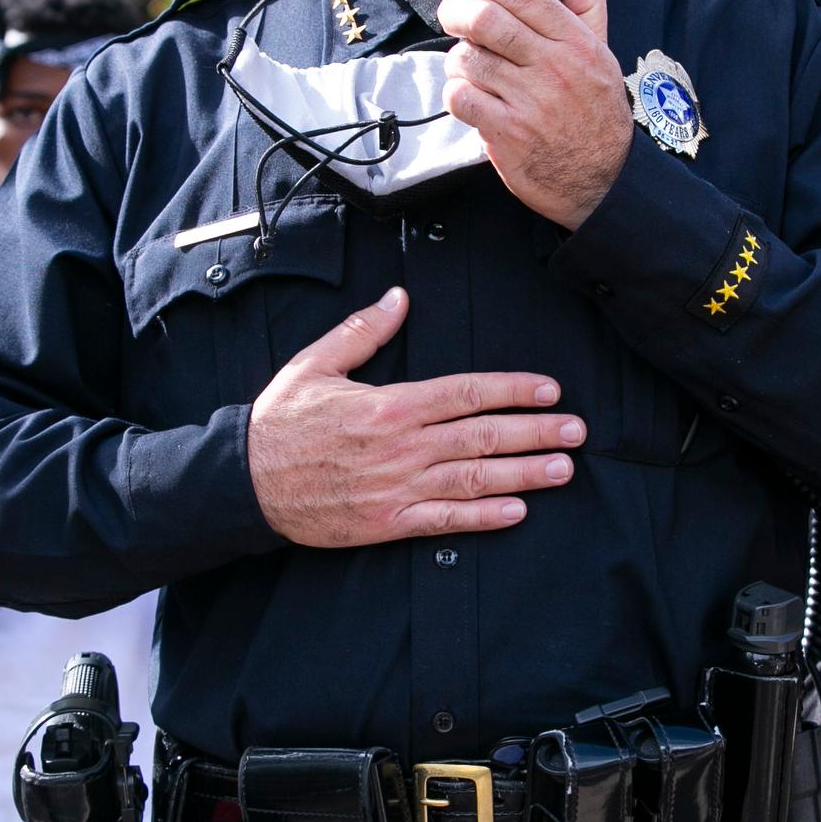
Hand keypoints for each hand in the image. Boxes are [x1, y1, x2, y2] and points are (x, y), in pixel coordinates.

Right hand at [247, 287, 584, 547]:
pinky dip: (483, 517)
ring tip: (562, 470)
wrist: (245, 482)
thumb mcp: (316, 363)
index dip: (512, 389)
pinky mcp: (387, 523)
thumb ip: (364, 330)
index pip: (465, 392)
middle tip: (576, 431)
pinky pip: (445, 521)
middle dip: (535, 431)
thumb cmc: (280, 422)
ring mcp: (397, 487)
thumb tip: (400, 298)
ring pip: (473, 478)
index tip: (549, 390)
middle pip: (482, 435)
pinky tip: (516, 511)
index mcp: (390, 404)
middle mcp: (401, 446)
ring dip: (523, 473)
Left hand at [435, 0, 631, 229]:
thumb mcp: (604, 52)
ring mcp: (529, 102)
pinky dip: (455, 91)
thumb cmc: (596, 110)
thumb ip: (585, 7)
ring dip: (457, 57)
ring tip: (469, 64)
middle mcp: (553, 68)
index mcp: (576, 42)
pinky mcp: (506, 134)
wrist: (602, 178)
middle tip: (450, 13)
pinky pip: (460, 97)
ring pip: (467, 58)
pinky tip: (469, 94)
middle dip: (454, 10)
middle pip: (486, 20)